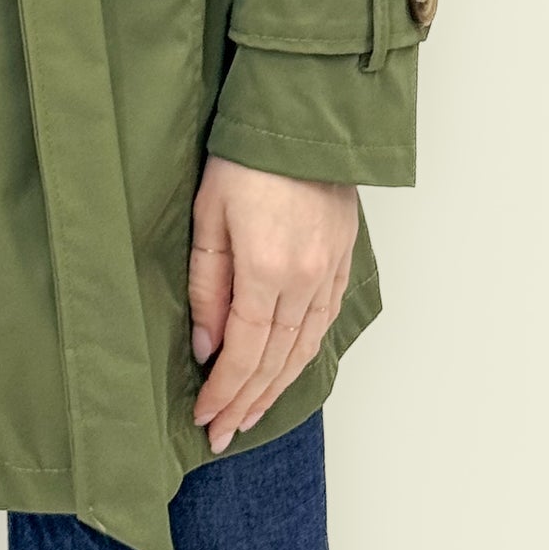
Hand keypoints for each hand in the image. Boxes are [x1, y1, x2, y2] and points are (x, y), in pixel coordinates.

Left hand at [187, 156, 358, 449]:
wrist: (302, 116)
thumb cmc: (245, 156)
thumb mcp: (208, 215)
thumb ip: (207, 285)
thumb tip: (206, 344)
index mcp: (268, 270)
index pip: (245, 352)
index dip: (224, 391)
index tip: (205, 418)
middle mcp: (307, 281)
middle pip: (277, 361)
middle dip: (247, 402)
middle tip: (223, 433)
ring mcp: (330, 272)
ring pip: (305, 349)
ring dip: (277, 387)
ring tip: (251, 414)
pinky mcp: (343, 260)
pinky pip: (325, 323)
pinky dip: (305, 355)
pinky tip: (288, 368)